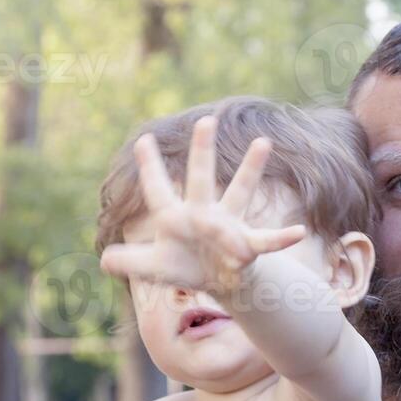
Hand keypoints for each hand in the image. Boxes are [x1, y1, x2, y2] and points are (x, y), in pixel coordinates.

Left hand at [98, 116, 306, 293]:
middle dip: (202, 151)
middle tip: (206, 120)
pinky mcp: (247, 246)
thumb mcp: (154, 267)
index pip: (158, 190)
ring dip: (251, 169)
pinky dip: (283, 237)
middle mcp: (204, 213)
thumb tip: (102, 261)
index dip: (150, 168)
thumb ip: (129, 261)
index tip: (143, 140)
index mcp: (176, 217)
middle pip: (201, 178)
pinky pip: (268, 240)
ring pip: (240, 192)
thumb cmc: (186, 265)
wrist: (220, 279)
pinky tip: (298, 232)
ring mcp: (228, 226)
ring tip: (263, 142)